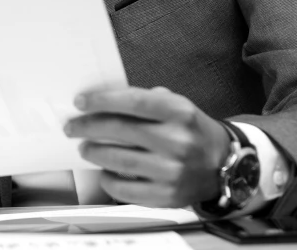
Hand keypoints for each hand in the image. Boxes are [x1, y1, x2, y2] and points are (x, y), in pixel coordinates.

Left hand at [64, 85, 231, 207]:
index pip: (133, 102)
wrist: (223, 166)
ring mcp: (172, 171)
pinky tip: (104, 171)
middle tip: (73, 127)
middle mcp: (177, 141)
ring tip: (85, 147)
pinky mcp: (166, 195)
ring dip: (94, 152)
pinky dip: (108, 179)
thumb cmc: (192, 132)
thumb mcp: (178, 106)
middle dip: (88, 127)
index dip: (102, 101)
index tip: (80, 102)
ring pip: (118, 160)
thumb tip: (103, 102)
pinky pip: (125, 189)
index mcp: (179, 112)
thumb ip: (145, 101)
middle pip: (120, 130)